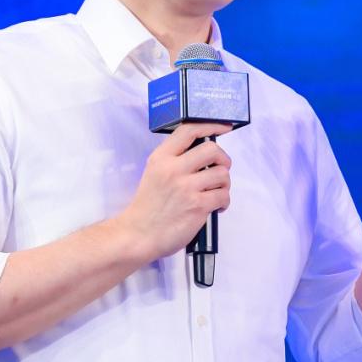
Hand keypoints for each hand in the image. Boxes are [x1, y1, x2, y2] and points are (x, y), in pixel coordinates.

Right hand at [118, 122, 233, 261]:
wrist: (137, 235)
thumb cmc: (147, 208)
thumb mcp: (154, 173)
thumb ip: (174, 161)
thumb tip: (204, 152)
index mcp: (161, 158)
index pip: (189, 130)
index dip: (211, 126)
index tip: (224, 127)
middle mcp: (173, 169)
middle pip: (212, 150)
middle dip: (223, 160)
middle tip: (220, 168)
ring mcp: (186, 187)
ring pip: (222, 174)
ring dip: (224, 184)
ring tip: (215, 192)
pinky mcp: (197, 206)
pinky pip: (223, 196)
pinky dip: (223, 201)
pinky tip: (215, 206)